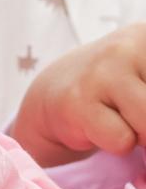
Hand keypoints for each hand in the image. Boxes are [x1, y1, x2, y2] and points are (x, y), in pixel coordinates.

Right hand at [10, 24, 145, 166]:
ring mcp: (103, 70)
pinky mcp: (77, 102)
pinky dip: (114, 143)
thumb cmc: (116, 91)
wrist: (51, 93)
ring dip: (136, 134)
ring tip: (116, 118)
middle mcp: (130, 45)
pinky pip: (122, 140)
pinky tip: (96, 126)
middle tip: (131, 115)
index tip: (136, 98)